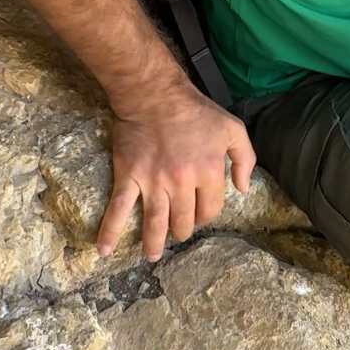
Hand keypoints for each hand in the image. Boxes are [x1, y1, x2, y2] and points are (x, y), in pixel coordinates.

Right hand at [97, 81, 256, 261]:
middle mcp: (182, 182)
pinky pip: (118, 208)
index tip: (200, 214)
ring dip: (154, 243)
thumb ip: (245, 159)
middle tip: (178, 232)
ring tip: (153, 255)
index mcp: (209, 171)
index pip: (210, 209)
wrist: (154, 94)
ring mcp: (153, 182)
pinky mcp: (129, 177)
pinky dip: (110, 231)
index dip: (206, 215)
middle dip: (182, 230)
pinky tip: (104, 250)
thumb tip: (243, 189)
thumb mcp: (232, 128)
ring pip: (155, 222)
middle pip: (184, 221)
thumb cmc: (196, 110)